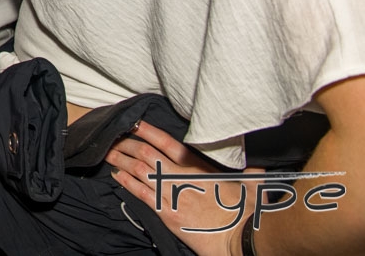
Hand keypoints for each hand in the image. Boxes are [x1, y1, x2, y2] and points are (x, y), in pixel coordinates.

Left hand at [107, 121, 253, 255]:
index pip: (167, 143)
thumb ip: (250, 172)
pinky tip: (116, 176)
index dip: (147, 130)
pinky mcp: (167, 214)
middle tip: (112, 137)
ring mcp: (172, 195)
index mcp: (199, 168)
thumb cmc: (247, 214)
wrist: (240, 241)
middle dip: (126, 144)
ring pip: (139, 172)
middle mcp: (181, 178)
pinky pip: (141, 194)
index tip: (133, 122)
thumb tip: (257, 166)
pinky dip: (126, 183)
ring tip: (107, 152)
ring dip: (120, 160)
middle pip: (146, 154)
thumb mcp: (251, 186)